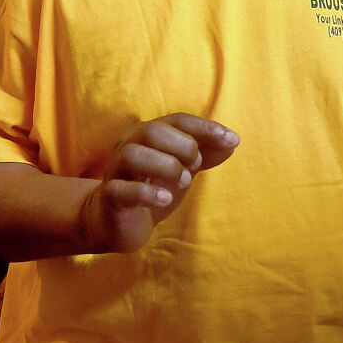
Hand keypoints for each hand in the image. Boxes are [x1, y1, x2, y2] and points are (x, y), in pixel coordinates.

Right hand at [77, 113, 237, 253]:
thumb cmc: (151, 187)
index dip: (206, 128)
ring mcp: (116, 171)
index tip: (233, 140)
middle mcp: (129, 146)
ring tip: (184, 181)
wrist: (117, 222)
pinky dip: (146, 192)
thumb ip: (205, 154)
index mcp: (147, 135)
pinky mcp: (110, 198)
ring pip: (133, 155)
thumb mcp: (182, 168)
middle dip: (183, 147)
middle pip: (153, 131)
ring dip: (166, 166)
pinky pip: (121, 189)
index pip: (178, 120)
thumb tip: (232, 142)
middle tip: (196, 167)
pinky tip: (165, 198)